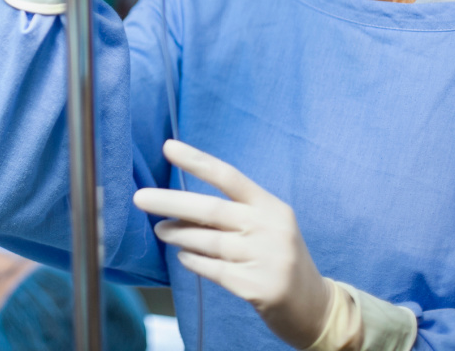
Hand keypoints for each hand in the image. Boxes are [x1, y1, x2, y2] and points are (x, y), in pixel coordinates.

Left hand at [133, 140, 332, 349]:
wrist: (315, 306)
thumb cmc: (279, 258)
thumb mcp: (267, 226)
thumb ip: (234, 213)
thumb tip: (181, 204)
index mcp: (271, 206)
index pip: (229, 176)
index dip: (197, 161)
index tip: (168, 147)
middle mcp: (269, 228)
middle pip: (211, 209)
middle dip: (171, 202)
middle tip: (140, 198)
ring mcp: (265, 258)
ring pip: (208, 241)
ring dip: (177, 234)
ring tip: (161, 229)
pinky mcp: (257, 286)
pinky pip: (213, 269)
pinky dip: (193, 260)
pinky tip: (183, 256)